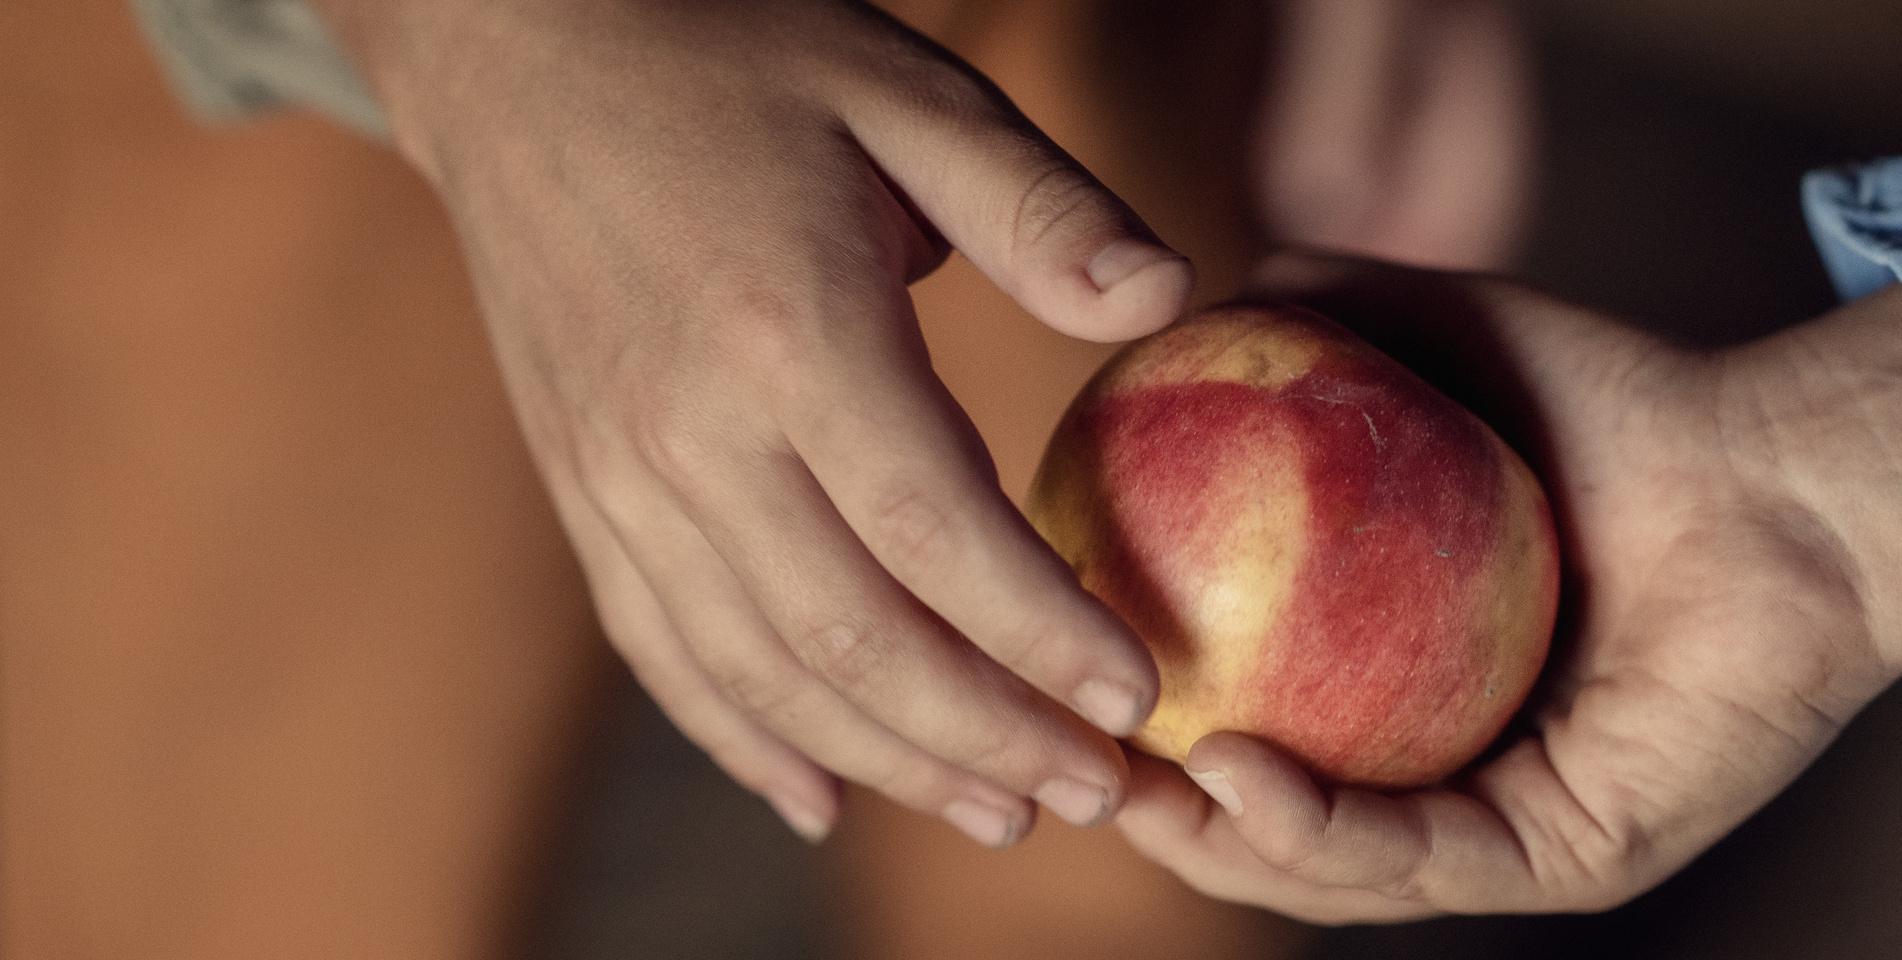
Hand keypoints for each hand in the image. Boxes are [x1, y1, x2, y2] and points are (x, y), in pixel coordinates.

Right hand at [310, 0, 1193, 844]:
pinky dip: (743, 737)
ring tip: (1002, 808)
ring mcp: (616, 473)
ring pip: (758, 667)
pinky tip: (820, 797)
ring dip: (886, 759)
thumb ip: (1039, 203)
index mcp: (785, 329)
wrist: (516, 49)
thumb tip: (1169, 288)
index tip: (1135, 699)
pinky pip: (660, 648)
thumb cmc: (739, 57)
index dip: (1037, 634)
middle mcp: (686, 428)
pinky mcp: (578, 490)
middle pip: (847, 634)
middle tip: (1098, 791)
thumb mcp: (907, 88)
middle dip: (983, 733)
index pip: (930, 531)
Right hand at [1112, 254, 1901, 919]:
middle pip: (1269, 833)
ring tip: (1128, 782)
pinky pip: (1435, 861)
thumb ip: (1333, 316)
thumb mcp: (1446, 345)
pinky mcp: (1583, 857)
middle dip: (1151, 813)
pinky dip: (1326, 833)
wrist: (1791, 462)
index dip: (1138, 719)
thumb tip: (1209, 286)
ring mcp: (1520, 833)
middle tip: (1054, 754)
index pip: (1246, 731)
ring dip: (1217, 844)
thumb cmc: (1631, 407)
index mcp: (1408, 696)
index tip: (1042, 664)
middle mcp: (1457, 782)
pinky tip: (1238, 777)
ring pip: (1336, 874)